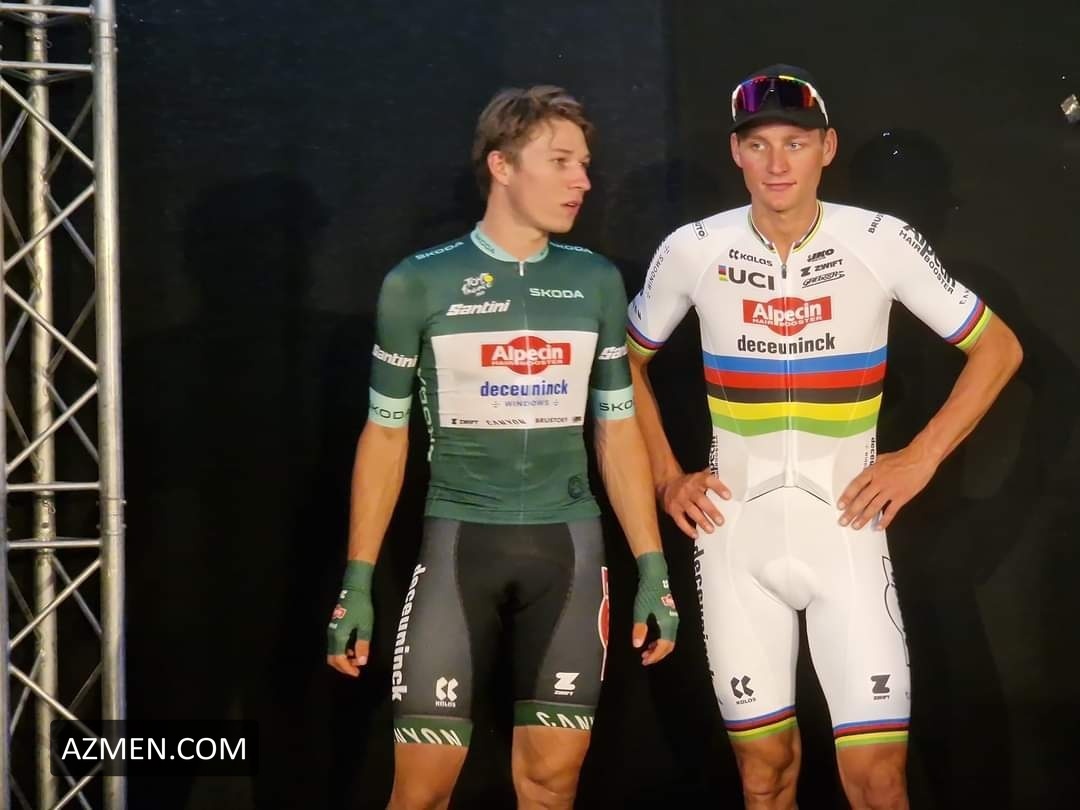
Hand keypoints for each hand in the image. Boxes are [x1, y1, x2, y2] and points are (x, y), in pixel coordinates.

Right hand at [326, 561, 374, 677]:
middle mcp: (331, 635)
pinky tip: (353, 649)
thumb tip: (361, 662)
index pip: (339, 659)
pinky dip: (342, 651)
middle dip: (343, 666)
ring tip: (357, 659)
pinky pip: (335, 644)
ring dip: (343, 658)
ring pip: (333, 651)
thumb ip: (363, 645)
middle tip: (356, 669)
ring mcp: (331, 630)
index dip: (347, 669)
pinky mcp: (334, 626)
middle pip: (332, 658)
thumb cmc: (361, 607)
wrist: (354, 589)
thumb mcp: (365, 627)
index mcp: (338, 636)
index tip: (357, 673)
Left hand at [632, 551, 678, 664]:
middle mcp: (674, 622)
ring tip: (646, 651)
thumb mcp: (640, 611)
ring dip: (659, 648)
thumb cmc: (648, 592)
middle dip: (658, 654)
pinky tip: (651, 639)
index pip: (664, 646)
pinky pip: (669, 633)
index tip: (645, 660)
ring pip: (669, 640)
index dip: (655, 656)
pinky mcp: (671, 614)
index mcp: (668, 623)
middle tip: (645, 658)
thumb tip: (637, 645)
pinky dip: (661, 640)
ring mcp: (674, 618)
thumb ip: (639, 629)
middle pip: (669, 645)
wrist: (655, 575)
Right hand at [657, 469, 730, 538]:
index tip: (728, 496)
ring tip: (711, 529)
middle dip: (711, 511)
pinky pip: (680, 520)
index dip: (718, 488)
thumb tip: (733, 482)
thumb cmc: (689, 483)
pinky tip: (696, 534)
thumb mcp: (700, 477)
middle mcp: (688, 489)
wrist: (668, 484)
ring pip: (691, 511)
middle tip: (721, 521)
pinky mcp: (673, 509)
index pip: (708, 481)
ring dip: (701, 521)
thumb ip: (713, 479)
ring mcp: (680, 500)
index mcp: (697, 479)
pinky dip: (687, 528)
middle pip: (700, 500)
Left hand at [837, 445, 937, 530]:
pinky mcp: (901, 497)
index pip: (855, 486)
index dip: (846, 497)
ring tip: (856, 525)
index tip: (841, 506)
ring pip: (874, 507)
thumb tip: (865, 472)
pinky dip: (884, 520)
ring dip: (863, 518)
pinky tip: (878, 527)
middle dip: (851, 512)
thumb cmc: (904, 457)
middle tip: (844, 520)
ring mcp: (890, 491)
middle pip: (862, 499)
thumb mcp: (882, 458)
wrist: (920, 459)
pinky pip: (891, 511)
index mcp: (873, 472)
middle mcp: (879, 482)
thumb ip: (872, 467)